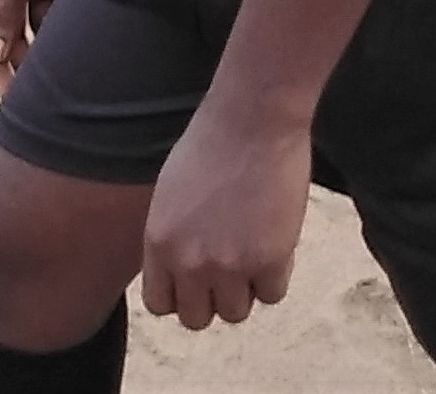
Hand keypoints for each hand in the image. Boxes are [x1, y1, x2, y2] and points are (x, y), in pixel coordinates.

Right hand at [0, 0, 100, 93]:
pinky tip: (84, 43)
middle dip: (24, 63)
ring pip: (45, 23)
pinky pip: (68, 6)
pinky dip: (73, 24)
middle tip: (41, 96)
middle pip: (16, 33)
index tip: (9, 96)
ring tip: (66, 73)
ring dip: (51, 45)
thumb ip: (7, 13)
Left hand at [140, 99, 310, 330]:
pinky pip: (272, 294)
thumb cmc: (214, 139)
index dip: (180, 294)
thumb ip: (173, 235)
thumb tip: (183, 270)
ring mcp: (229, 265)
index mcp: (158, 241)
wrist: (253, 116)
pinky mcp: (269, 261)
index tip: (197, 278)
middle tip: (230, 266)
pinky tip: (276, 238)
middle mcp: (188, 261)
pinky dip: (276, 273)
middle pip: (196, 318)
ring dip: (245, 288)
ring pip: (235, 313)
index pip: (159, 304)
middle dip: (212, 296)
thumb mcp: (171, 190)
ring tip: (254, 247)